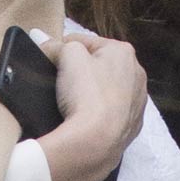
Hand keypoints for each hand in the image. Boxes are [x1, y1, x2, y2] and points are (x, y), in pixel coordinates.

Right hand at [40, 32, 148, 180]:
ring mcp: (138, 103)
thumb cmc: (85, 93)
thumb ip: (56, 45)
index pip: (86, 41)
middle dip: (82, 71)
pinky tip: (89, 120)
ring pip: (109, 90)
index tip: (51, 59)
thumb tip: (41, 38)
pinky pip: (113, 114)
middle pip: (101, 66)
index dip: (64, 48)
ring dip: (94, 92)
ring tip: (75, 103)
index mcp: (124, 52)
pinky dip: (101, 114)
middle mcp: (137, 74)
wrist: (96, 142)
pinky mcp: (133, 128)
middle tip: (62, 82)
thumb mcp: (67, 57)